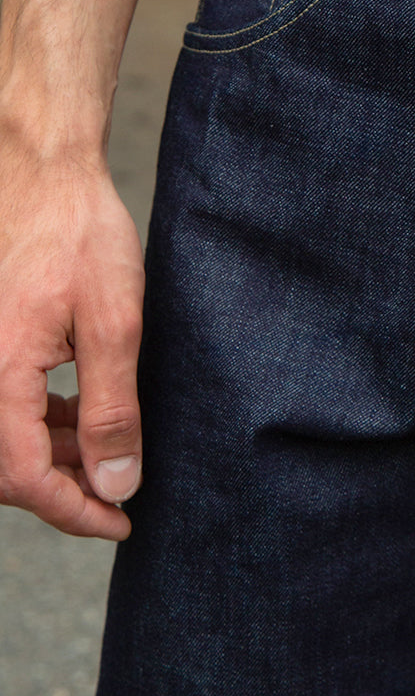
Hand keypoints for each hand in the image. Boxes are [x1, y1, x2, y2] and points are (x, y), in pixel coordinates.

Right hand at [0, 139, 144, 538]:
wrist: (47, 174)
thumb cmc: (80, 235)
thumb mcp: (114, 325)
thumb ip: (112, 410)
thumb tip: (116, 483)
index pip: (23, 479)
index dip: (74, 512)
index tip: (121, 521)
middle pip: (7, 467)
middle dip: (63, 489)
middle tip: (119, 490)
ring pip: (8, 437)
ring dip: (56, 456)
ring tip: (111, 451)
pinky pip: (8, 404)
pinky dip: (45, 421)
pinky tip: (84, 412)